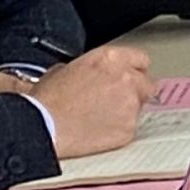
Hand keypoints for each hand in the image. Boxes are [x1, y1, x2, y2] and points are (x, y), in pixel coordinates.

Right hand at [30, 42, 150, 156]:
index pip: (141, 60)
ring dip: (126, 111)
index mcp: (110, 59)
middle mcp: (126, 79)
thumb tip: (90, 75)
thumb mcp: (63, 70)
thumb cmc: (47, 101)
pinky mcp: (128, 129)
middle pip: (145, 84)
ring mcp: (130, 105)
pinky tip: (99, 130)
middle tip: (114, 101)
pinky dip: (120, 129)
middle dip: (134, 92)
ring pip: (139, 107)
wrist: (44, 126)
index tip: (131, 77)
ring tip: (100, 117)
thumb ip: (87, 68)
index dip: (134, 70)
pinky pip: (131, 128)